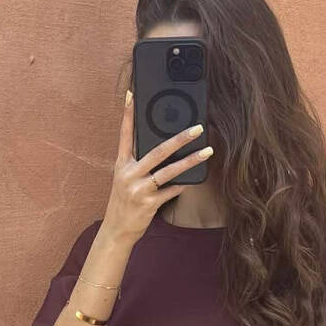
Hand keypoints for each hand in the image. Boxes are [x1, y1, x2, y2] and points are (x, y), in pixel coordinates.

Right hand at [101, 89, 212, 243]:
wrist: (117, 230)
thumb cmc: (124, 202)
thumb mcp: (125, 179)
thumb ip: (138, 163)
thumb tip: (163, 149)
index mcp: (122, 164)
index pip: (125, 134)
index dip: (128, 114)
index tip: (133, 95)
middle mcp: (129, 174)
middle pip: (158, 151)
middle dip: (179, 138)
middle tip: (197, 128)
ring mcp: (139, 189)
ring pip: (169, 171)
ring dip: (191, 161)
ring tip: (207, 152)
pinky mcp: (149, 203)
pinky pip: (171, 191)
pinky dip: (182, 185)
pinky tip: (192, 181)